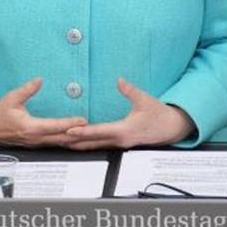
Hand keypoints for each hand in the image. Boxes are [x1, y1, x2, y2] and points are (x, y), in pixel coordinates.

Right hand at [0, 77, 87, 147]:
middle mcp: (34, 138)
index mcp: (29, 127)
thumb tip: (39, 80)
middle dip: (78, 136)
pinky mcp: (36, 144)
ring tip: (89, 137)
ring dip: (74, 141)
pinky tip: (75, 140)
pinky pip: (54, 144)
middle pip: (61, 139)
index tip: (83, 120)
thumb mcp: (11, 98)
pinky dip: (66, 142)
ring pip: (59, 144)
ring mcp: (36, 143)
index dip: (70, 123)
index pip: (54, 126)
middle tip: (94, 131)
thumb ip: (26, 90)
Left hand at [65, 77, 194, 150]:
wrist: (171, 128)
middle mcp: (119, 140)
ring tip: (60, 141)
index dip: (82, 131)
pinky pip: (98, 145)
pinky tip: (76, 141)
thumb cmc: (159, 114)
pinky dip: (86, 143)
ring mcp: (119, 144)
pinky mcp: (119, 143)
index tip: (68, 130)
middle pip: (91, 143)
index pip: (99, 132)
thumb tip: (119, 80)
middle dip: (73, 141)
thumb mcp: (146, 100)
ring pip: (93, 146)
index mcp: (124, 131)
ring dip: (77, 144)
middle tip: (55, 139)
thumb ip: (131, 91)